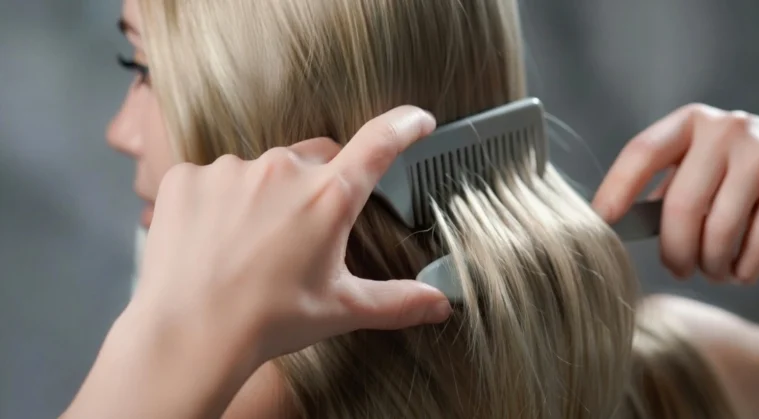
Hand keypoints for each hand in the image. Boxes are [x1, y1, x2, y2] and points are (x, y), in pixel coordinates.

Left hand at [134, 105, 449, 367]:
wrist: (188, 336)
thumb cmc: (269, 321)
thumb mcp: (340, 310)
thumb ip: (397, 302)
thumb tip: (441, 304)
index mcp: (329, 198)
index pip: (378, 144)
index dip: (403, 126)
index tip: (417, 119)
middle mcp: (283, 171)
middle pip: (316, 159)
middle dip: (319, 185)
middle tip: (303, 233)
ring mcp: (231, 170)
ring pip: (263, 169)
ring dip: (266, 195)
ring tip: (251, 245)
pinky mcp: (189, 177)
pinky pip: (214, 178)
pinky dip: (219, 202)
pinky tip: (213, 239)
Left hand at [593, 104, 758, 282]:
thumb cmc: (732, 167)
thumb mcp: (698, 159)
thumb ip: (667, 184)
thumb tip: (618, 225)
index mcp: (690, 122)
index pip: (642, 153)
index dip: (617, 190)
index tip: (600, 222)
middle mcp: (726, 131)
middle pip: (682, 204)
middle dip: (674, 249)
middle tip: (676, 269)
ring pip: (720, 229)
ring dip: (710, 264)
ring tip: (709, 271)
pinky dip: (743, 268)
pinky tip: (737, 271)